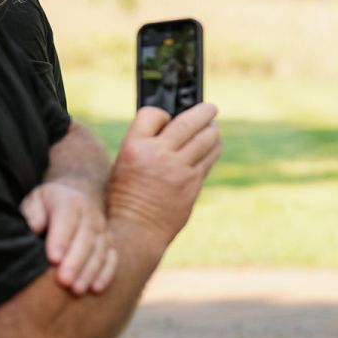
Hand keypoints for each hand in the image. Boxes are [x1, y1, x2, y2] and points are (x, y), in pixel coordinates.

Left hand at [23, 179, 118, 294]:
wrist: (74, 196)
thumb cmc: (46, 205)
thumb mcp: (34, 202)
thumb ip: (32, 214)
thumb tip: (35, 228)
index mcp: (68, 201)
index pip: (66, 218)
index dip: (61, 239)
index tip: (53, 259)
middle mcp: (90, 213)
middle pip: (86, 238)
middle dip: (75, 261)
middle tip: (63, 281)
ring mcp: (102, 229)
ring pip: (99, 251)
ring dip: (89, 271)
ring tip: (76, 290)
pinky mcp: (109, 243)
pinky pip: (111, 259)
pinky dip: (105, 274)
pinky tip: (95, 289)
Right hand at [108, 101, 221, 243]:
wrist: (135, 229)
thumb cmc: (125, 196)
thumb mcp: (124, 163)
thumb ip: (146, 143)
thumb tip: (171, 126)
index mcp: (134, 147)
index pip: (153, 113)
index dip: (163, 113)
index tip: (170, 115)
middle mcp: (158, 155)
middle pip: (187, 122)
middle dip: (203, 112)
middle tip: (210, 108)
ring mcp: (178, 169)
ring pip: (205, 139)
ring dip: (211, 130)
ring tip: (213, 127)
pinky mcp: (192, 184)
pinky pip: (209, 158)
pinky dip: (213, 148)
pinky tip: (213, 145)